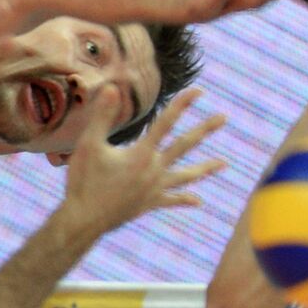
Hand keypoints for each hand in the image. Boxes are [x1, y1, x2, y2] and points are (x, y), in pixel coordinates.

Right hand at [61, 87, 224, 234]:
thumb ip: (102, 116)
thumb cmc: (84, 181)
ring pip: (186, 176)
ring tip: (223, 164)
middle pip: (185, 145)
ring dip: (205, 168)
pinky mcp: (149, 204)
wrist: (84, 220)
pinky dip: (185, 199)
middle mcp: (154, 170)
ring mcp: (154, 189)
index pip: (166, 122)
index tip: (199, 91)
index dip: (182, 104)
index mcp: (142, 153)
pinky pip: (172, 200)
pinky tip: (198, 201)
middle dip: (204, 130)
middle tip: (224, 118)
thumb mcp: (88, 145)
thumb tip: (111, 87)